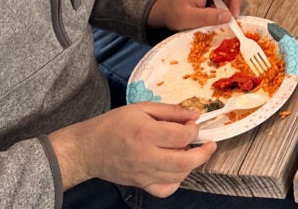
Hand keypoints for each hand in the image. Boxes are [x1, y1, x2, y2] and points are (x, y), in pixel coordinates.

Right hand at [49, 102, 215, 195]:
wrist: (88, 148)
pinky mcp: (139, 184)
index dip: (194, 130)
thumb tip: (194, 116)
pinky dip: (175, 182)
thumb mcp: (142, 107)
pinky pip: (163, 190)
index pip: (181, 137)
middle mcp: (145, 156)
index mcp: (146, 133)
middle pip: (184, 161)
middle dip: (203, 153)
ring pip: (177, 177)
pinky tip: (177, 169)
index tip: (194, 125)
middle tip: (209, 144)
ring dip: (191, 165)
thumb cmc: (114, 124)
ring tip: (192, 153)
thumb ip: (170, 111)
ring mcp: (142, 174)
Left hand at [146, 0, 243, 31]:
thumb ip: (208, 17)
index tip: (233, 17)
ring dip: (229, 3)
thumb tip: (229, 16)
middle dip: (234, 2)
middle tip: (227, 17)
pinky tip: (215, 10)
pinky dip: (225, 2)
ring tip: (217, 14)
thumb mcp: (188, 18)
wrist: (164, 8)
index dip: (236, 0)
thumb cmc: (173, 12)